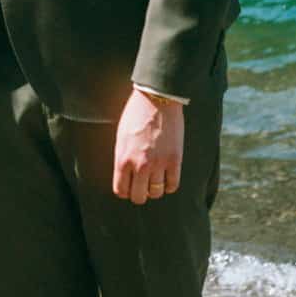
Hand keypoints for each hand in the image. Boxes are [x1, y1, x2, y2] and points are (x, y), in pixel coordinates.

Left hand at [112, 88, 183, 203]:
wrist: (157, 99)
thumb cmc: (136, 114)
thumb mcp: (121, 136)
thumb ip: (122, 157)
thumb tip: (124, 175)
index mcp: (123, 158)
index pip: (121, 190)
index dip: (125, 191)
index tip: (128, 187)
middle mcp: (140, 165)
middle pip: (139, 197)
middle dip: (139, 194)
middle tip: (142, 187)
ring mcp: (158, 163)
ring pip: (156, 193)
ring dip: (155, 189)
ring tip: (154, 180)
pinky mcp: (174, 160)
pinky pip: (173, 185)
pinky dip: (170, 185)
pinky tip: (167, 177)